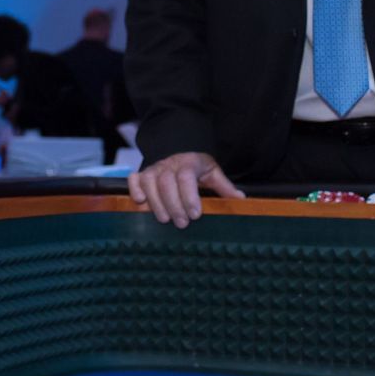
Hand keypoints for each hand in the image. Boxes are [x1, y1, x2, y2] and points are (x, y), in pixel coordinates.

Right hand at [128, 151, 244, 227]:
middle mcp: (169, 164)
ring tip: (165, 220)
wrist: (178, 152)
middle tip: (182, 224)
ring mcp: (153, 169)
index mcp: (188, 162)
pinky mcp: (142, 174)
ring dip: (156, 203)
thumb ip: (223, 186)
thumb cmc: (196, 167)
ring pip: (149, 183)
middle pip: (166, 183)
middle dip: (174, 205)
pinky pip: (134, 179)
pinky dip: (135, 189)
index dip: (189, 196)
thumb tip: (241, 199)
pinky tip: (141, 202)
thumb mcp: (212, 172)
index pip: (186, 177)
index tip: (196, 215)